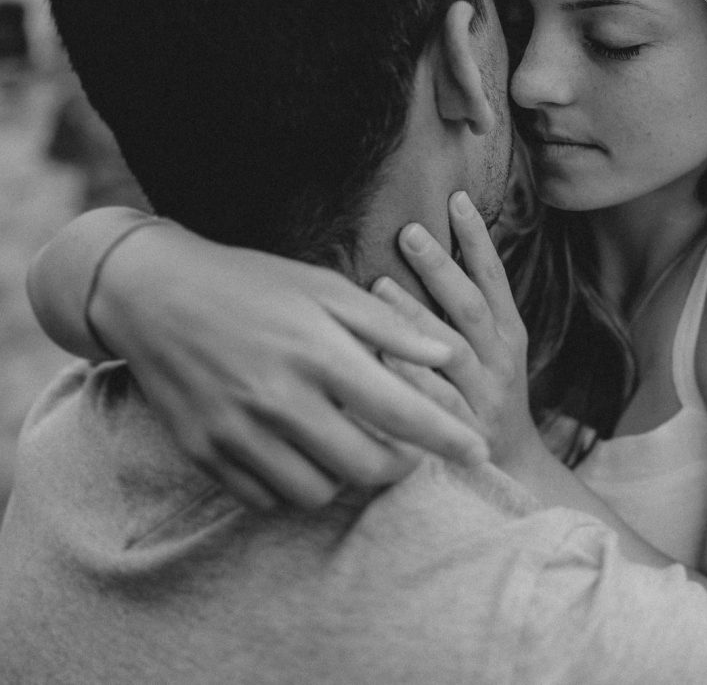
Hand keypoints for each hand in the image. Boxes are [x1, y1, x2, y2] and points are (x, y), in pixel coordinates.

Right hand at [90, 222, 488, 509]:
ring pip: (317, 492)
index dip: (446, 438)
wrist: (152, 294)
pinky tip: (301, 453)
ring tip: (349, 445)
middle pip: (365, 467)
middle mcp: (277, 399)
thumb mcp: (324, 289)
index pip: (400, 412)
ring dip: (345, 478)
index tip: (478, 451)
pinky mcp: (205, 453)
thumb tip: (449, 353)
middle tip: (407, 450)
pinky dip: (294, 485)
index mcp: (316, 353)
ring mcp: (236, 432)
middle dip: (399, 467)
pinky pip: (266, 498)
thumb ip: (388, 327)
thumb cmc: (252, 284)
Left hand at [370, 191, 539, 469]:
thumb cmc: (488, 400)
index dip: (478, 240)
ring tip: (380, 286)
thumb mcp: (492, 353)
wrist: (513, 473)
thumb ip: (466, 311)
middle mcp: (500, 362)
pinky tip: (378, 356)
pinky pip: (434, 402)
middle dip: (441, 268)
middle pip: (470, 307)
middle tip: (409, 232)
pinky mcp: (463, 432)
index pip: (494, 279)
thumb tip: (430, 251)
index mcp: (509, 337)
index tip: (457, 199)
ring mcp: (483, 397)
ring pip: (450, 351)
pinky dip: (408, 378)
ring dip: (415, 317)